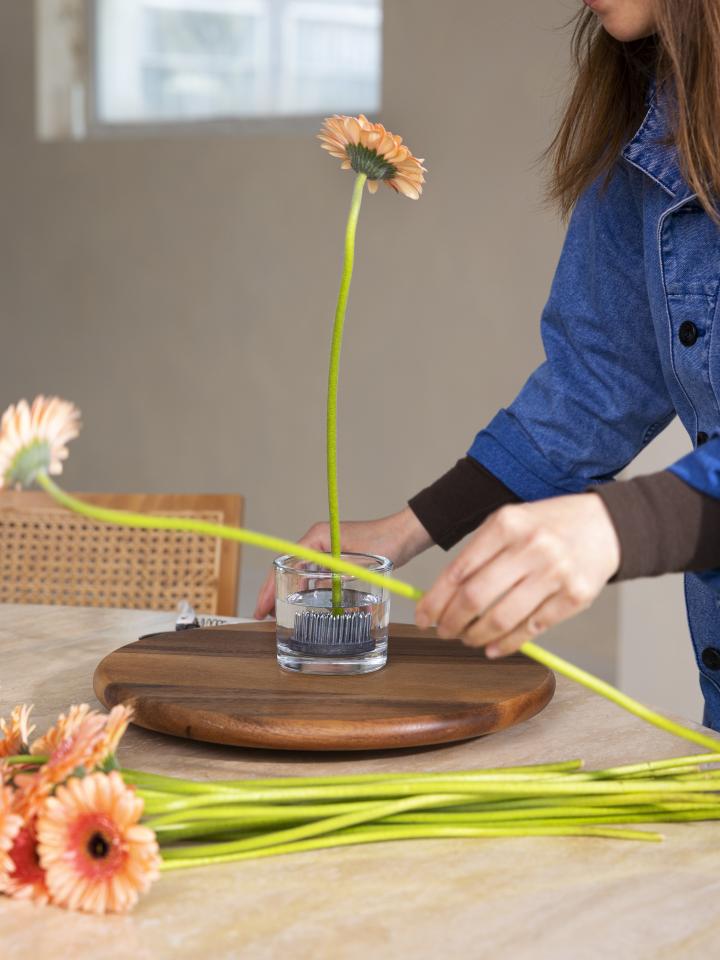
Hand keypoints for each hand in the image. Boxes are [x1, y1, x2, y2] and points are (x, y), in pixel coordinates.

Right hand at [253, 506, 432, 618]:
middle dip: (275, 592)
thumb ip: (334, 577)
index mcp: (317, 537)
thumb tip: (315, 595)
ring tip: (279, 614)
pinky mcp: (339, 557)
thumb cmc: (385, 543)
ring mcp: (328, 549)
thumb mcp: (356, 564)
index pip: (285, 562)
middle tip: (264, 616)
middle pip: (289, 568)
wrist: (405, 535)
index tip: (262, 607)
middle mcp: (318, 541)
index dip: (270, 587)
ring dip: (291, 592)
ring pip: (302, 573)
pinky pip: (317, 575)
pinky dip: (309, 590)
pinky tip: (306, 605)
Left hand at [415, 494, 619, 656]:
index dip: (434, 600)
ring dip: (476, 636)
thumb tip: (442, 594)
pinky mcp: (575, 596)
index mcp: (506, 523)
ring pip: (501, 618)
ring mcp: (555, 572)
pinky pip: (532, 629)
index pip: (458, 570)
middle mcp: (530, 546)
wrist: (607, 524)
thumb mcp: (511, 522)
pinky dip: (507, 644)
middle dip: (451, 622)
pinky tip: (493, 648)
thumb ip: (479, 553)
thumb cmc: (550, 525)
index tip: (423, 616)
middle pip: (475, 597)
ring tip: (467, 639)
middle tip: (443, 632)